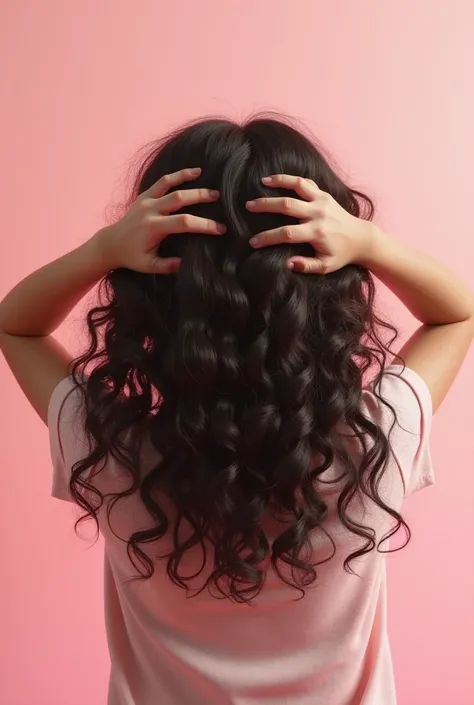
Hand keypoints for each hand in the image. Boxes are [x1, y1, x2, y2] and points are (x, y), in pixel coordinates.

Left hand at [96, 168, 225, 273]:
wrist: (111, 243)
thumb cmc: (132, 257)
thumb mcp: (149, 266)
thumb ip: (168, 265)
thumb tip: (187, 263)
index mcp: (153, 227)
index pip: (184, 223)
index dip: (204, 225)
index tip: (220, 229)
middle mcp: (150, 211)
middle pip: (179, 199)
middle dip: (200, 197)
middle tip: (218, 197)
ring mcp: (146, 201)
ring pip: (169, 184)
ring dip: (187, 178)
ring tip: (204, 174)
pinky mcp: (144, 196)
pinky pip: (162, 182)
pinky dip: (176, 175)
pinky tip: (192, 172)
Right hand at [246, 174, 373, 272]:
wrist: (361, 238)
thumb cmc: (340, 254)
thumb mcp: (325, 266)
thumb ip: (306, 266)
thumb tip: (287, 264)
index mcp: (316, 232)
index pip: (287, 233)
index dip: (268, 237)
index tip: (253, 242)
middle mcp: (318, 214)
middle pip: (287, 205)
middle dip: (265, 205)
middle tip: (248, 206)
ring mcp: (322, 201)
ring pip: (297, 186)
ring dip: (278, 182)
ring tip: (261, 181)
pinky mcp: (324, 194)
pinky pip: (306, 183)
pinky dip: (291, 179)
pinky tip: (276, 178)